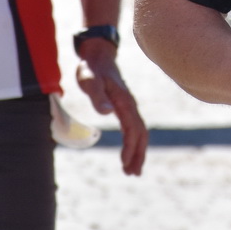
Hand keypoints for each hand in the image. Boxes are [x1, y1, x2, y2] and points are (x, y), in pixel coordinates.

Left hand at [76, 38, 147, 175]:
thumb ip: (97, 95)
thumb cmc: (92, 68)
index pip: (132, 128)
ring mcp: (129, 106)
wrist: (98, 56)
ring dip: (138, 151)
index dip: (130, 146)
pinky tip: (130, 152)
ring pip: (140, 132)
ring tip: (133, 170)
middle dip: (138, 154)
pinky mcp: (125, 107)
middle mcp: (130, 105)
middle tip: (132, 173)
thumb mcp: (90, 80)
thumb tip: (108, 112)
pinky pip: (134, 128)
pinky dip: (134, 143)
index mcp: (123, 101)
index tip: (124, 163)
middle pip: (140, 133)